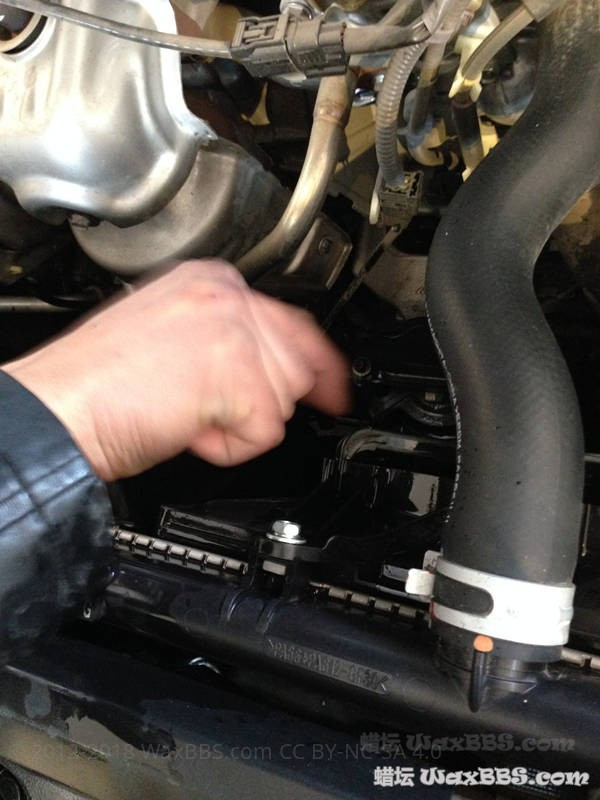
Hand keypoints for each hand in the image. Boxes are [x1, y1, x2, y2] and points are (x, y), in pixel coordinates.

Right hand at [2, 260, 348, 480]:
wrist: (58, 408)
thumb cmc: (98, 384)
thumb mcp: (169, 336)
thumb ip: (225, 339)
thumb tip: (269, 367)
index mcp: (210, 281)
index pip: (292, 320)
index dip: (315, 363)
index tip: (332, 387)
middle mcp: (226, 295)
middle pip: (298, 362)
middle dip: (263, 401)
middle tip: (209, 412)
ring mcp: (232, 328)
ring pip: (284, 397)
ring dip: (240, 423)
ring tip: (187, 415)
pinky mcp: (235, 370)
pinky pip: (265, 432)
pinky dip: (228, 447)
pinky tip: (188, 429)